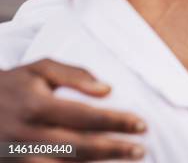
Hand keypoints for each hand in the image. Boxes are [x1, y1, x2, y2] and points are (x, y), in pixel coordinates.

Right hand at [0, 59, 146, 161]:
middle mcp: (26, 134)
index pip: (85, 116)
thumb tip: (107, 89)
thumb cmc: (13, 85)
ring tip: (125, 162)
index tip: (141, 124)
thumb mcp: (39, 69)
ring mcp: (17, 156)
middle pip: (79, 146)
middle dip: (114, 149)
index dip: (115, 122)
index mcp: (36, 106)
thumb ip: (74, 75)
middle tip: (141, 149)